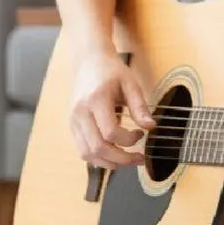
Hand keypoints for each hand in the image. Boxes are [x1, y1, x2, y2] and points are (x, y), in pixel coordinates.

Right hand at [69, 51, 156, 168]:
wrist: (88, 61)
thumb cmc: (111, 71)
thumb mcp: (130, 84)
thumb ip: (140, 107)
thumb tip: (150, 127)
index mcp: (96, 99)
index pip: (110, 132)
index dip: (128, 140)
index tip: (141, 134)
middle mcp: (80, 112)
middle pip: (97, 147)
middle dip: (121, 159)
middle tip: (138, 158)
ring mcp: (73, 120)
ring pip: (87, 153)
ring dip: (108, 162)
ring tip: (126, 159)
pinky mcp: (72, 125)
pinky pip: (82, 150)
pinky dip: (98, 158)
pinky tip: (113, 154)